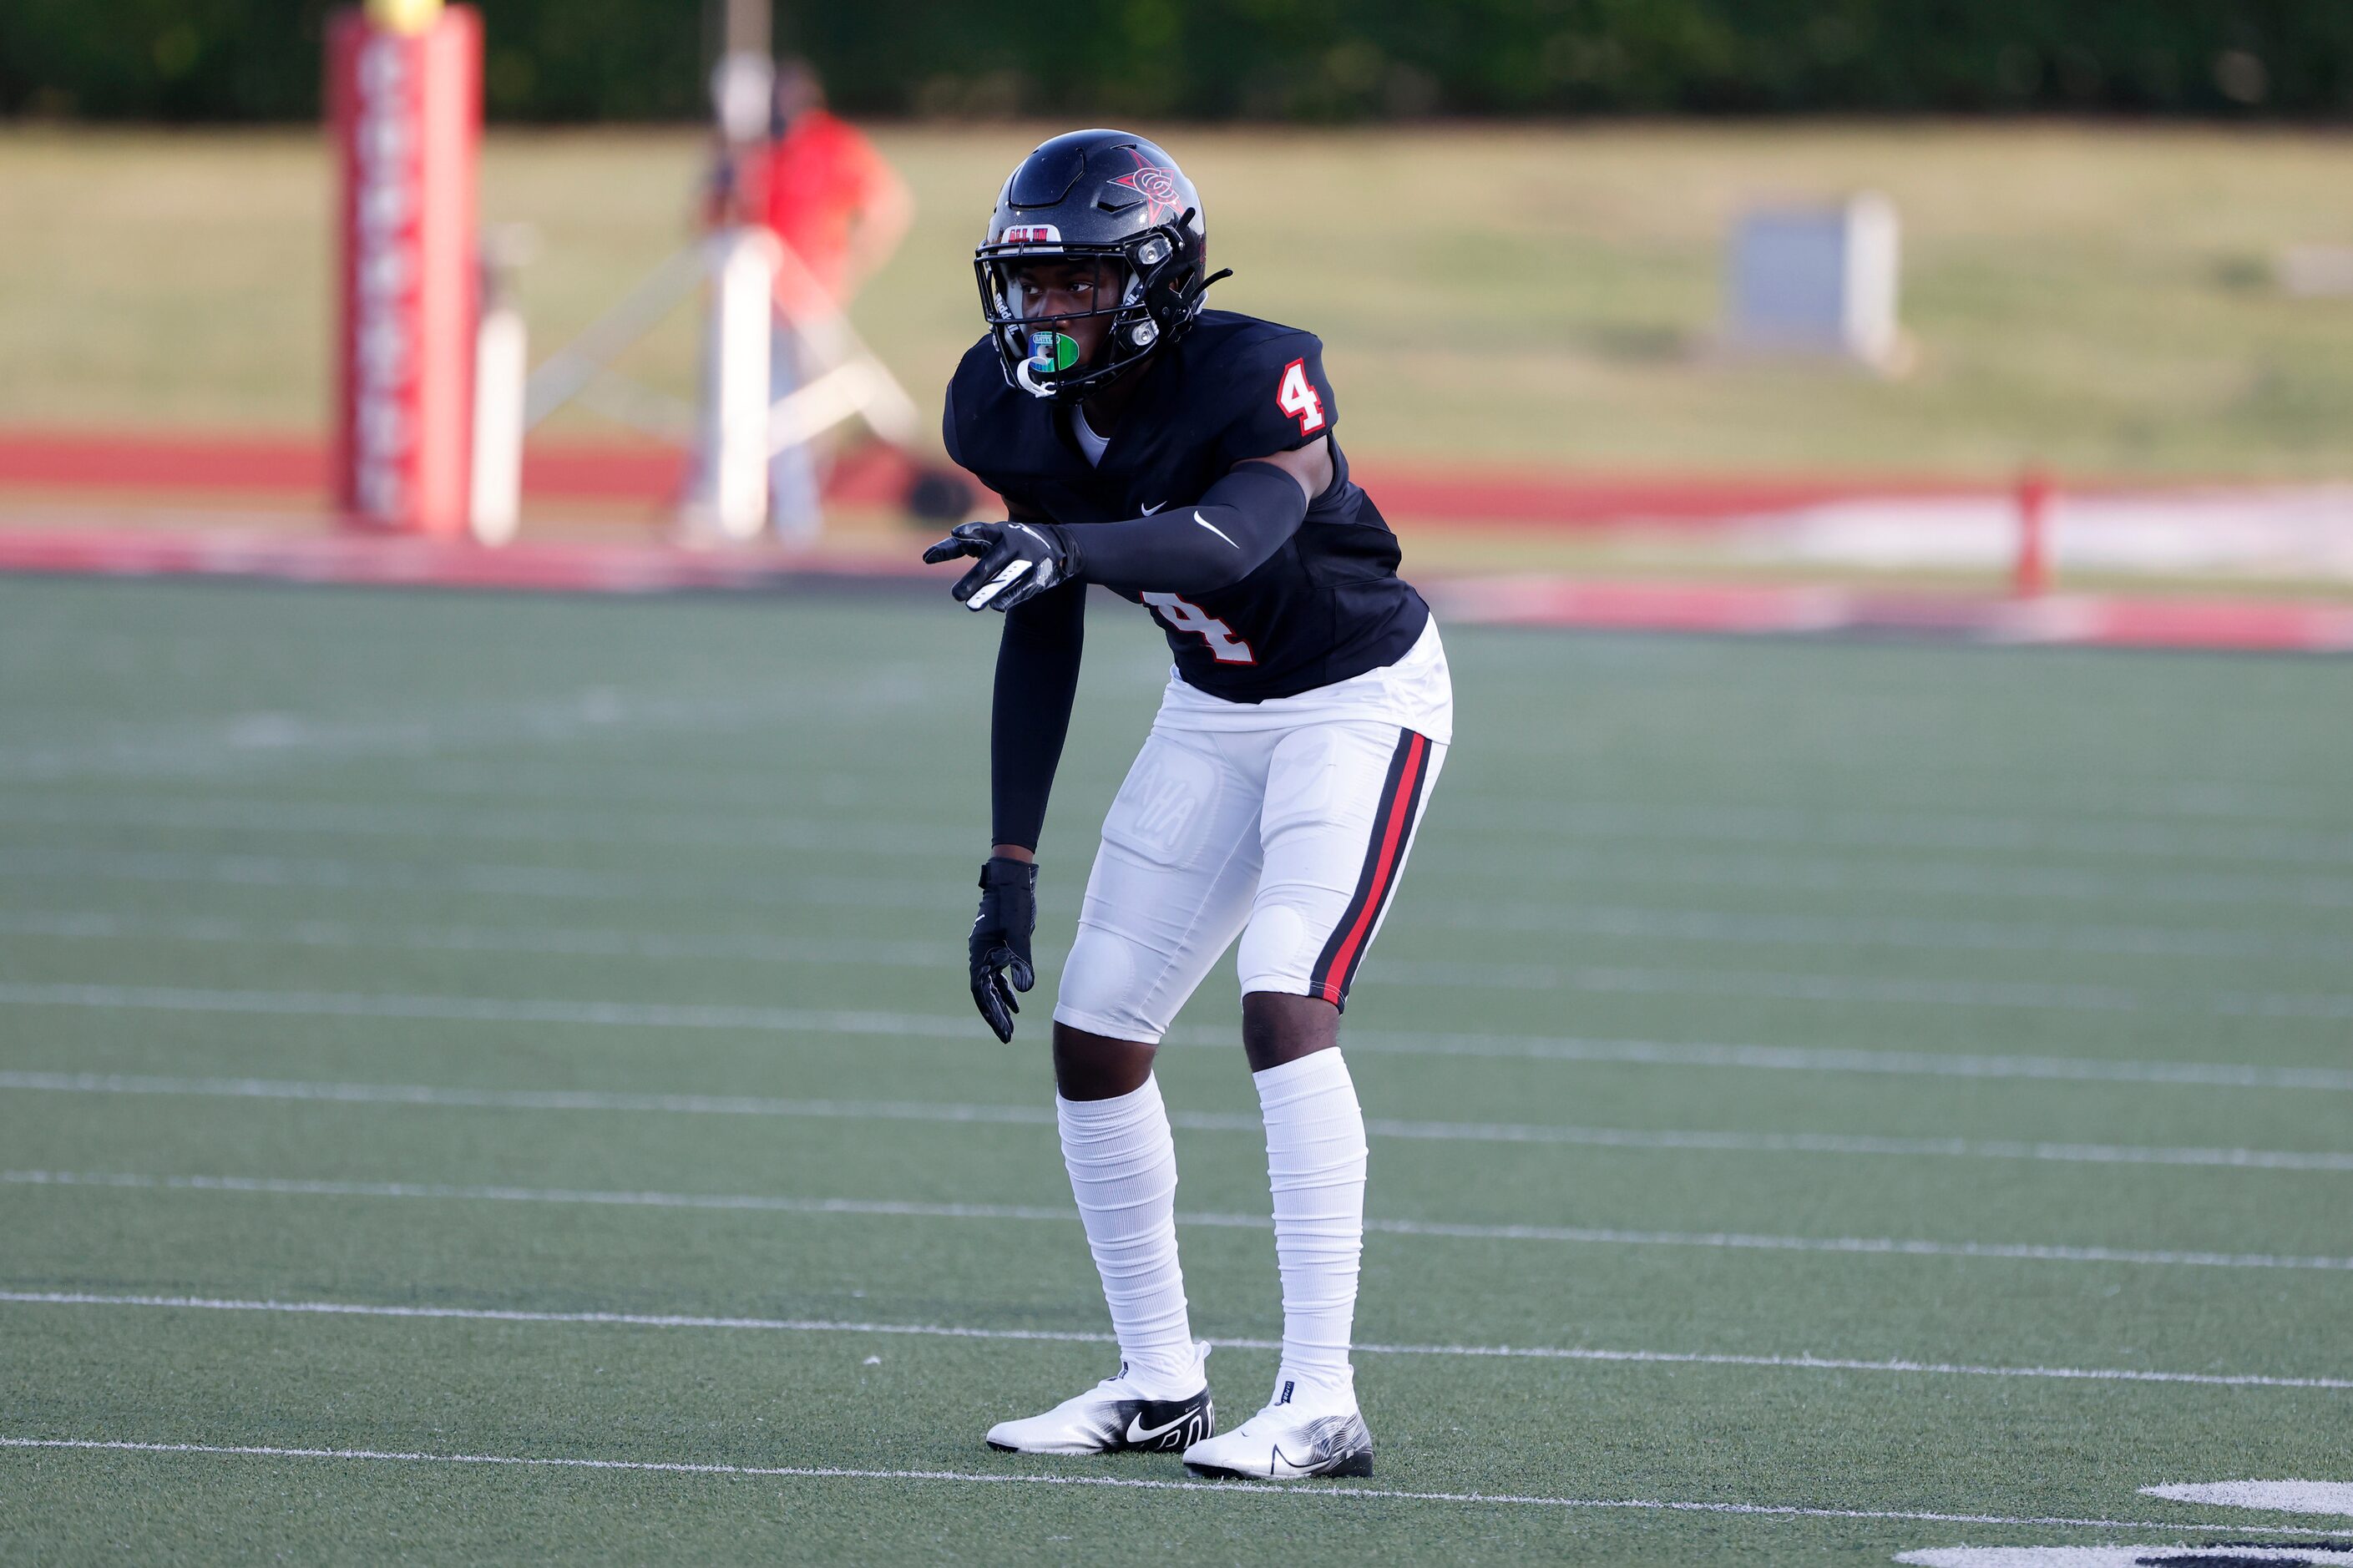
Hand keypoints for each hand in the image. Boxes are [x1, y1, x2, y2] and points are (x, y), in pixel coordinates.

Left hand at [922, 521, 1074, 612]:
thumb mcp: (989, 539)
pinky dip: (1010, 596)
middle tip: (955, 596)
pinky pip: (1023, 588)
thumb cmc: (1011, 543)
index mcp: (998, 532)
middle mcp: (1012, 544)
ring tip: (971, 606)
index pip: (981, 531)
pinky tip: (996, 606)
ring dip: (989, 591)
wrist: (1058, 545)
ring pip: (1006, 578)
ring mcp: (1027, 560)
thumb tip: (926, 557)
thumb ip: (959, 546)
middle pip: (991, 563)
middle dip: (974, 579)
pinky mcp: (1039, 575)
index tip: (955, 533)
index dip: (970, 532)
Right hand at [966, 855, 1037, 1041]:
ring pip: (991, 986)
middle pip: (984, 994)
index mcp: (980, 953)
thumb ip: (1021, 961)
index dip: (992, 1014)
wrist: (1010, 878)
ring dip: (1000, 1005)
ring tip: (1010, 1025)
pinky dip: (1006, 989)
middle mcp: (980, 955)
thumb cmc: (1013, 903)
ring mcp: (987, 951)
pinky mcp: (998, 946)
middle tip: (1007, 1037)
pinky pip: (998, 974)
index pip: (982, 993)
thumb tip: (1025, 991)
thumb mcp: (1019, 933)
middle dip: (995, 1016)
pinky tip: (1017, 1000)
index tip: (1003, 1031)